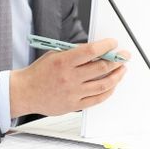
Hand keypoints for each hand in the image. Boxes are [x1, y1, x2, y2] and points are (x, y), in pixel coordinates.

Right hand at [10, 39, 128, 117]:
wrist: (25, 92)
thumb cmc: (39, 72)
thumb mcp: (54, 54)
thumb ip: (74, 52)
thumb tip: (95, 49)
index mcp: (63, 61)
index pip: (91, 51)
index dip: (106, 46)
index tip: (113, 43)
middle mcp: (69, 77)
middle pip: (100, 68)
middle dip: (116, 60)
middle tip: (124, 55)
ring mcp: (73, 92)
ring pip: (103, 84)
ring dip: (116, 76)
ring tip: (122, 69)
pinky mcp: (74, 105)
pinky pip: (97, 99)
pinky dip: (108, 91)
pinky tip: (112, 84)